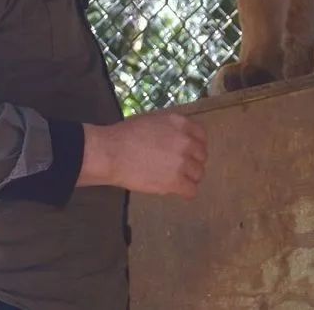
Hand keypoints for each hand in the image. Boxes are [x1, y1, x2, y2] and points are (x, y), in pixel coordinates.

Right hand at [78, 112, 206, 199]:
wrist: (111, 152)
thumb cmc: (125, 135)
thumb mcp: (152, 121)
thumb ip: (170, 129)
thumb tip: (178, 138)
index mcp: (179, 123)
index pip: (202, 134)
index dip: (196, 145)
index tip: (191, 151)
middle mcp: (185, 141)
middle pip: (202, 155)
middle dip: (193, 161)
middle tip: (182, 167)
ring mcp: (182, 162)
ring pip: (198, 174)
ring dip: (190, 177)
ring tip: (178, 179)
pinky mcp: (175, 181)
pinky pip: (192, 190)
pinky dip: (186, 192)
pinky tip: (178, 191)